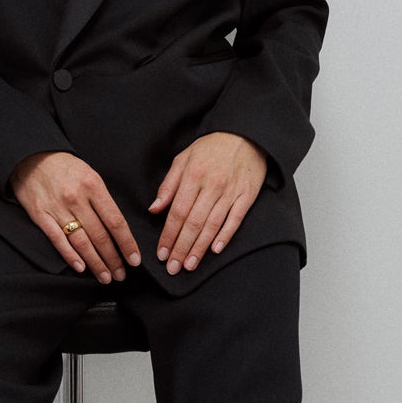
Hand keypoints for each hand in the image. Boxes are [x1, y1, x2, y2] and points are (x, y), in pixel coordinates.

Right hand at [10, 151, 142, 283]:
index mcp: (93, 185)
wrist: (30, 157)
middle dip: (113, 259)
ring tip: (105, 277)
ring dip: (96, 263)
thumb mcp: (89, 174)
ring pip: (81, 242)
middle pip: (100, 235)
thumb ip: (102, 198)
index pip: (115, 221)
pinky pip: (58, 240)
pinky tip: (81, 268)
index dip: (127, 243)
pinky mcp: (40, 215)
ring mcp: (57, 208)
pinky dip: (70, 256)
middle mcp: (76, 198)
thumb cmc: (64, 167)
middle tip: (122, 275)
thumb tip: (118, 227)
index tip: (135, 259)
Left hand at [148, 131, 266, 274]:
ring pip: (212, 225)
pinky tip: (215, 250)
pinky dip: (225, 236)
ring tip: (189, 265)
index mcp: (193, 176)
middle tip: (172, 267)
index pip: (177, 212)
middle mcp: (212, 185)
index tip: (161, 253)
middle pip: (193, 222)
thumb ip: (168, 185)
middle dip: (181, 247)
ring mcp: (231, 192)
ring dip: (199, 248)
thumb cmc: (211, 148)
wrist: (244, 135)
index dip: (168, 234)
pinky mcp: (247, 196)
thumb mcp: (183, 159)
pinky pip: (235, 219)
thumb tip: (154, 208)